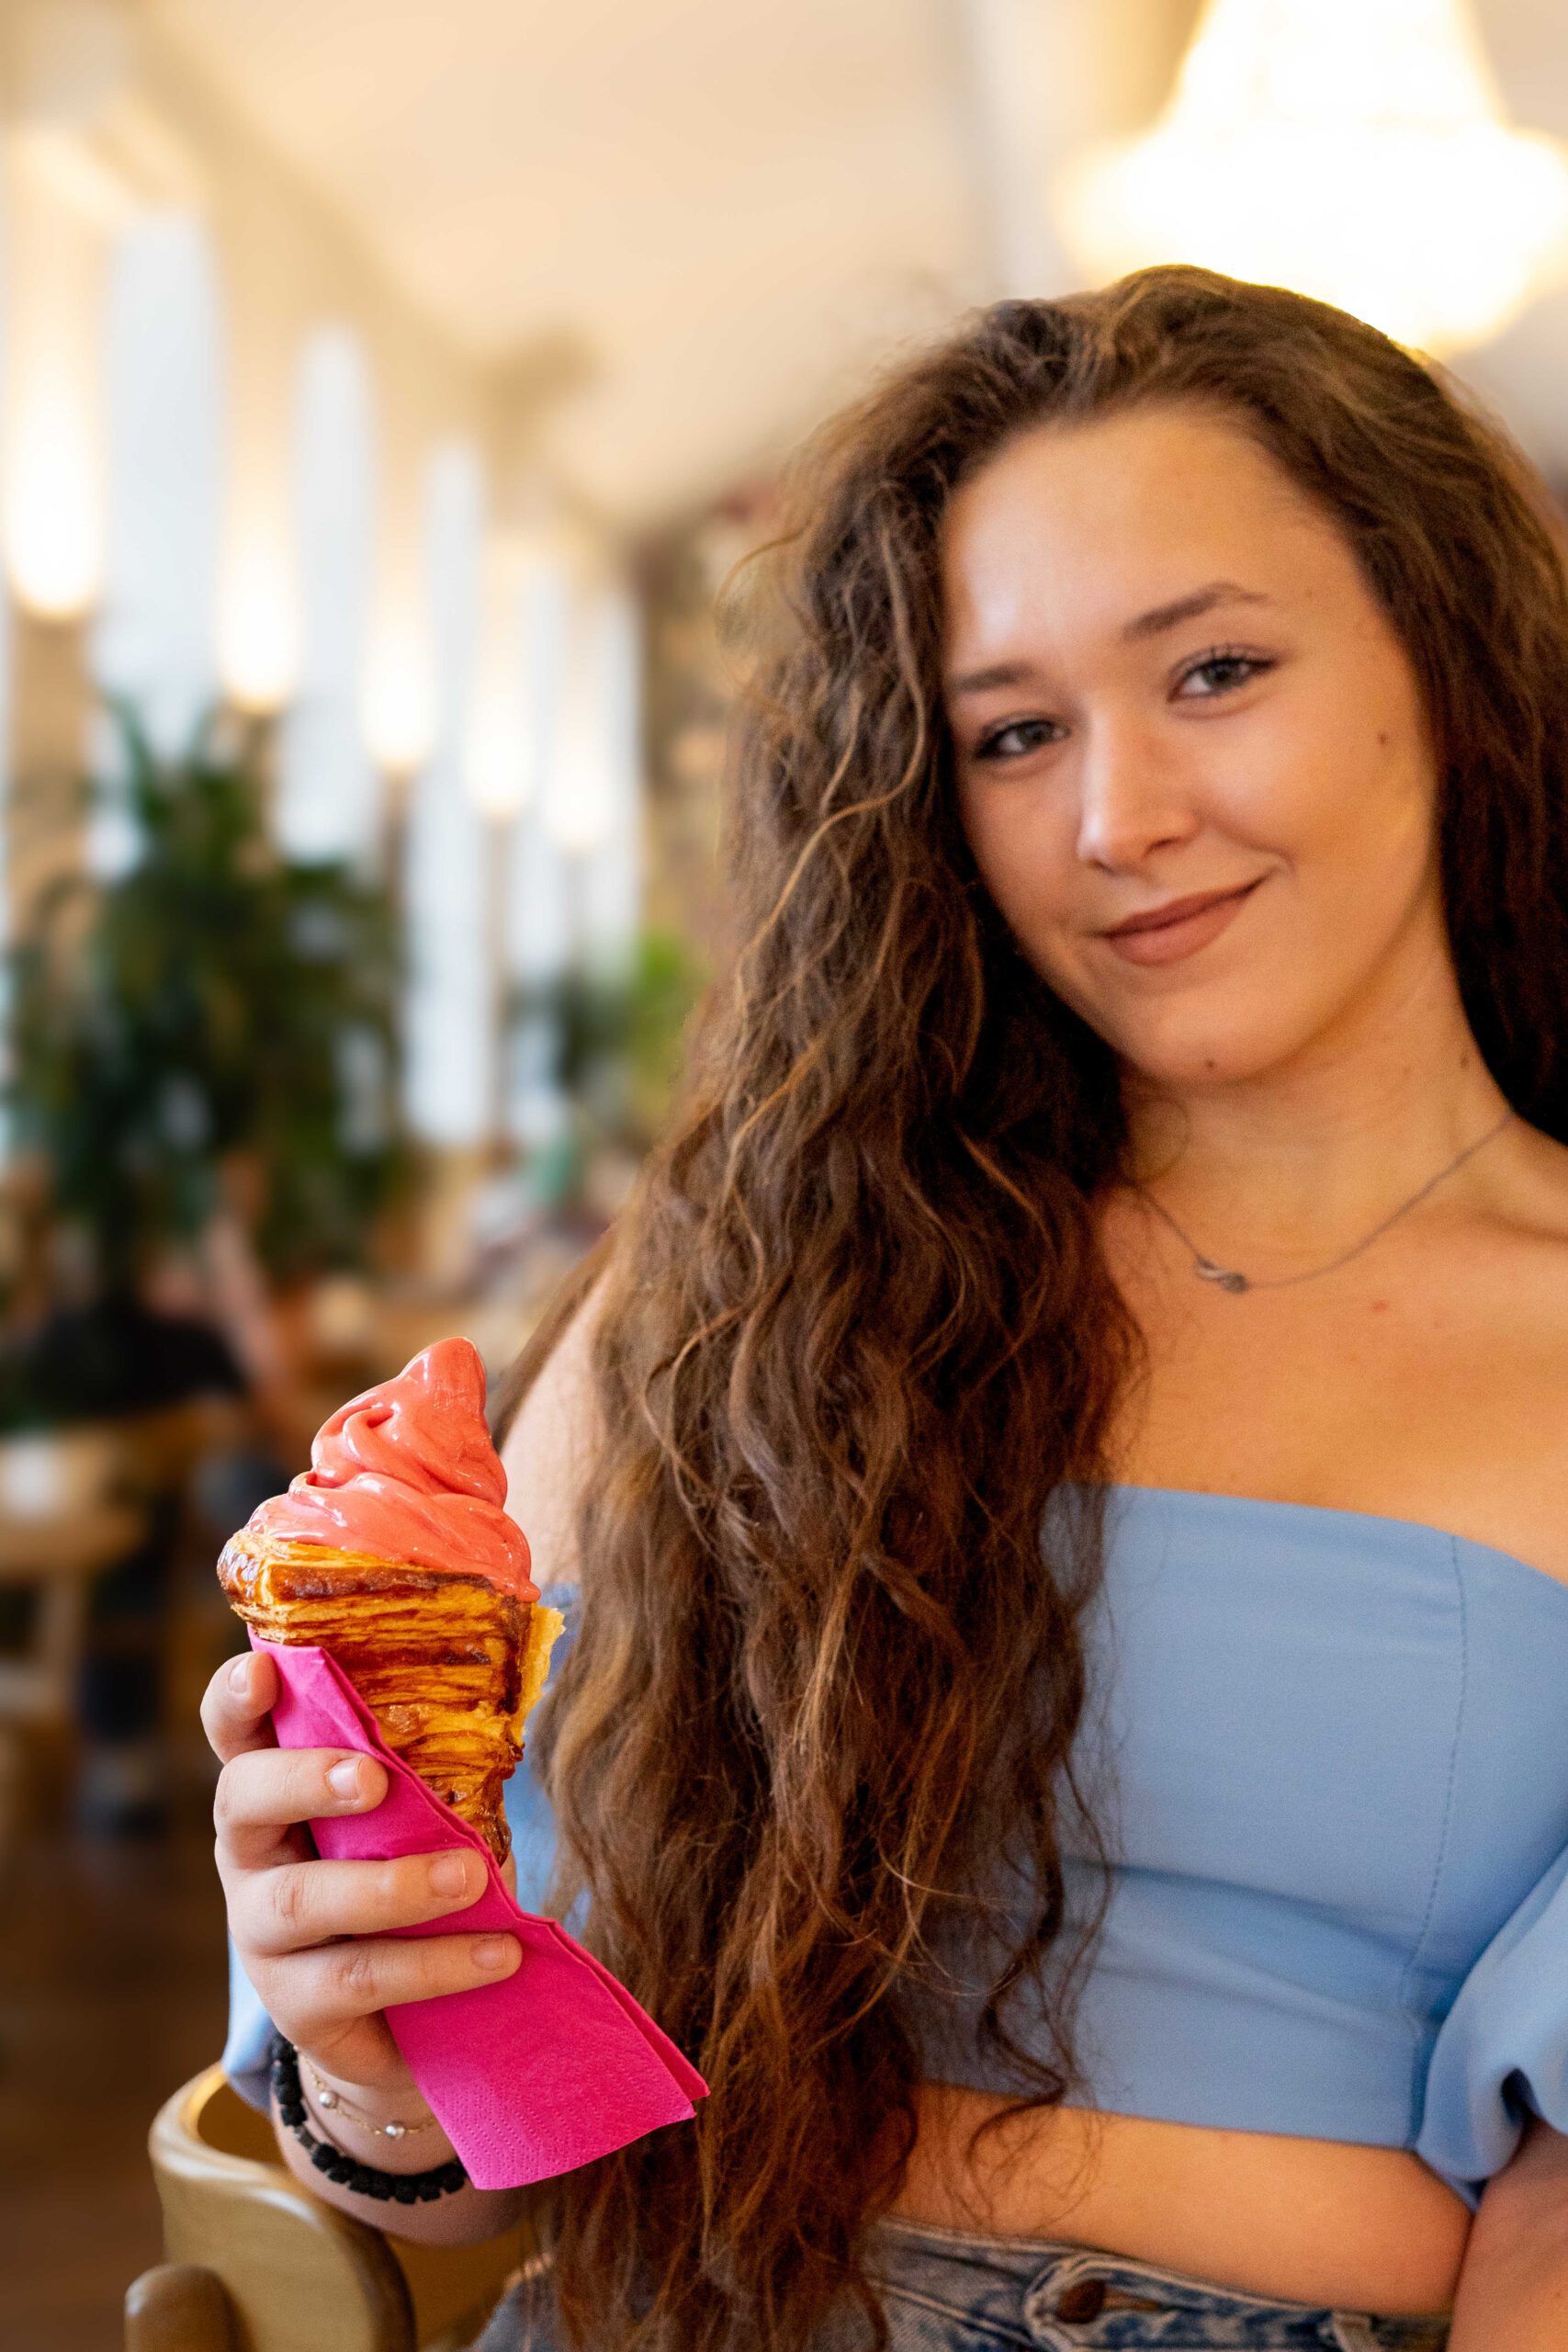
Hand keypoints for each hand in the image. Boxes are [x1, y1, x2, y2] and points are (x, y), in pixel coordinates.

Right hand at [203, 1650, 520, 2104]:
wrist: (398, 2021)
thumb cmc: (404, 1878)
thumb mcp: (408, 1820)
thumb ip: (424, 1778)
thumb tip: (490, 1735)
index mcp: (275, 1790)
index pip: (235, 1732)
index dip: (235, 1697)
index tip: (264, 1668)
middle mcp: (251, 1854)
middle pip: (244, 1801)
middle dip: (305, 1779)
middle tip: (374, 1777)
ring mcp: (261, 1934)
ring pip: (302, 1900)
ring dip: (391, 1886)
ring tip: (469, 1877)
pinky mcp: (295, 2005)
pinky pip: (360, 1977)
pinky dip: (436, 1962)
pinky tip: (499, 1952)